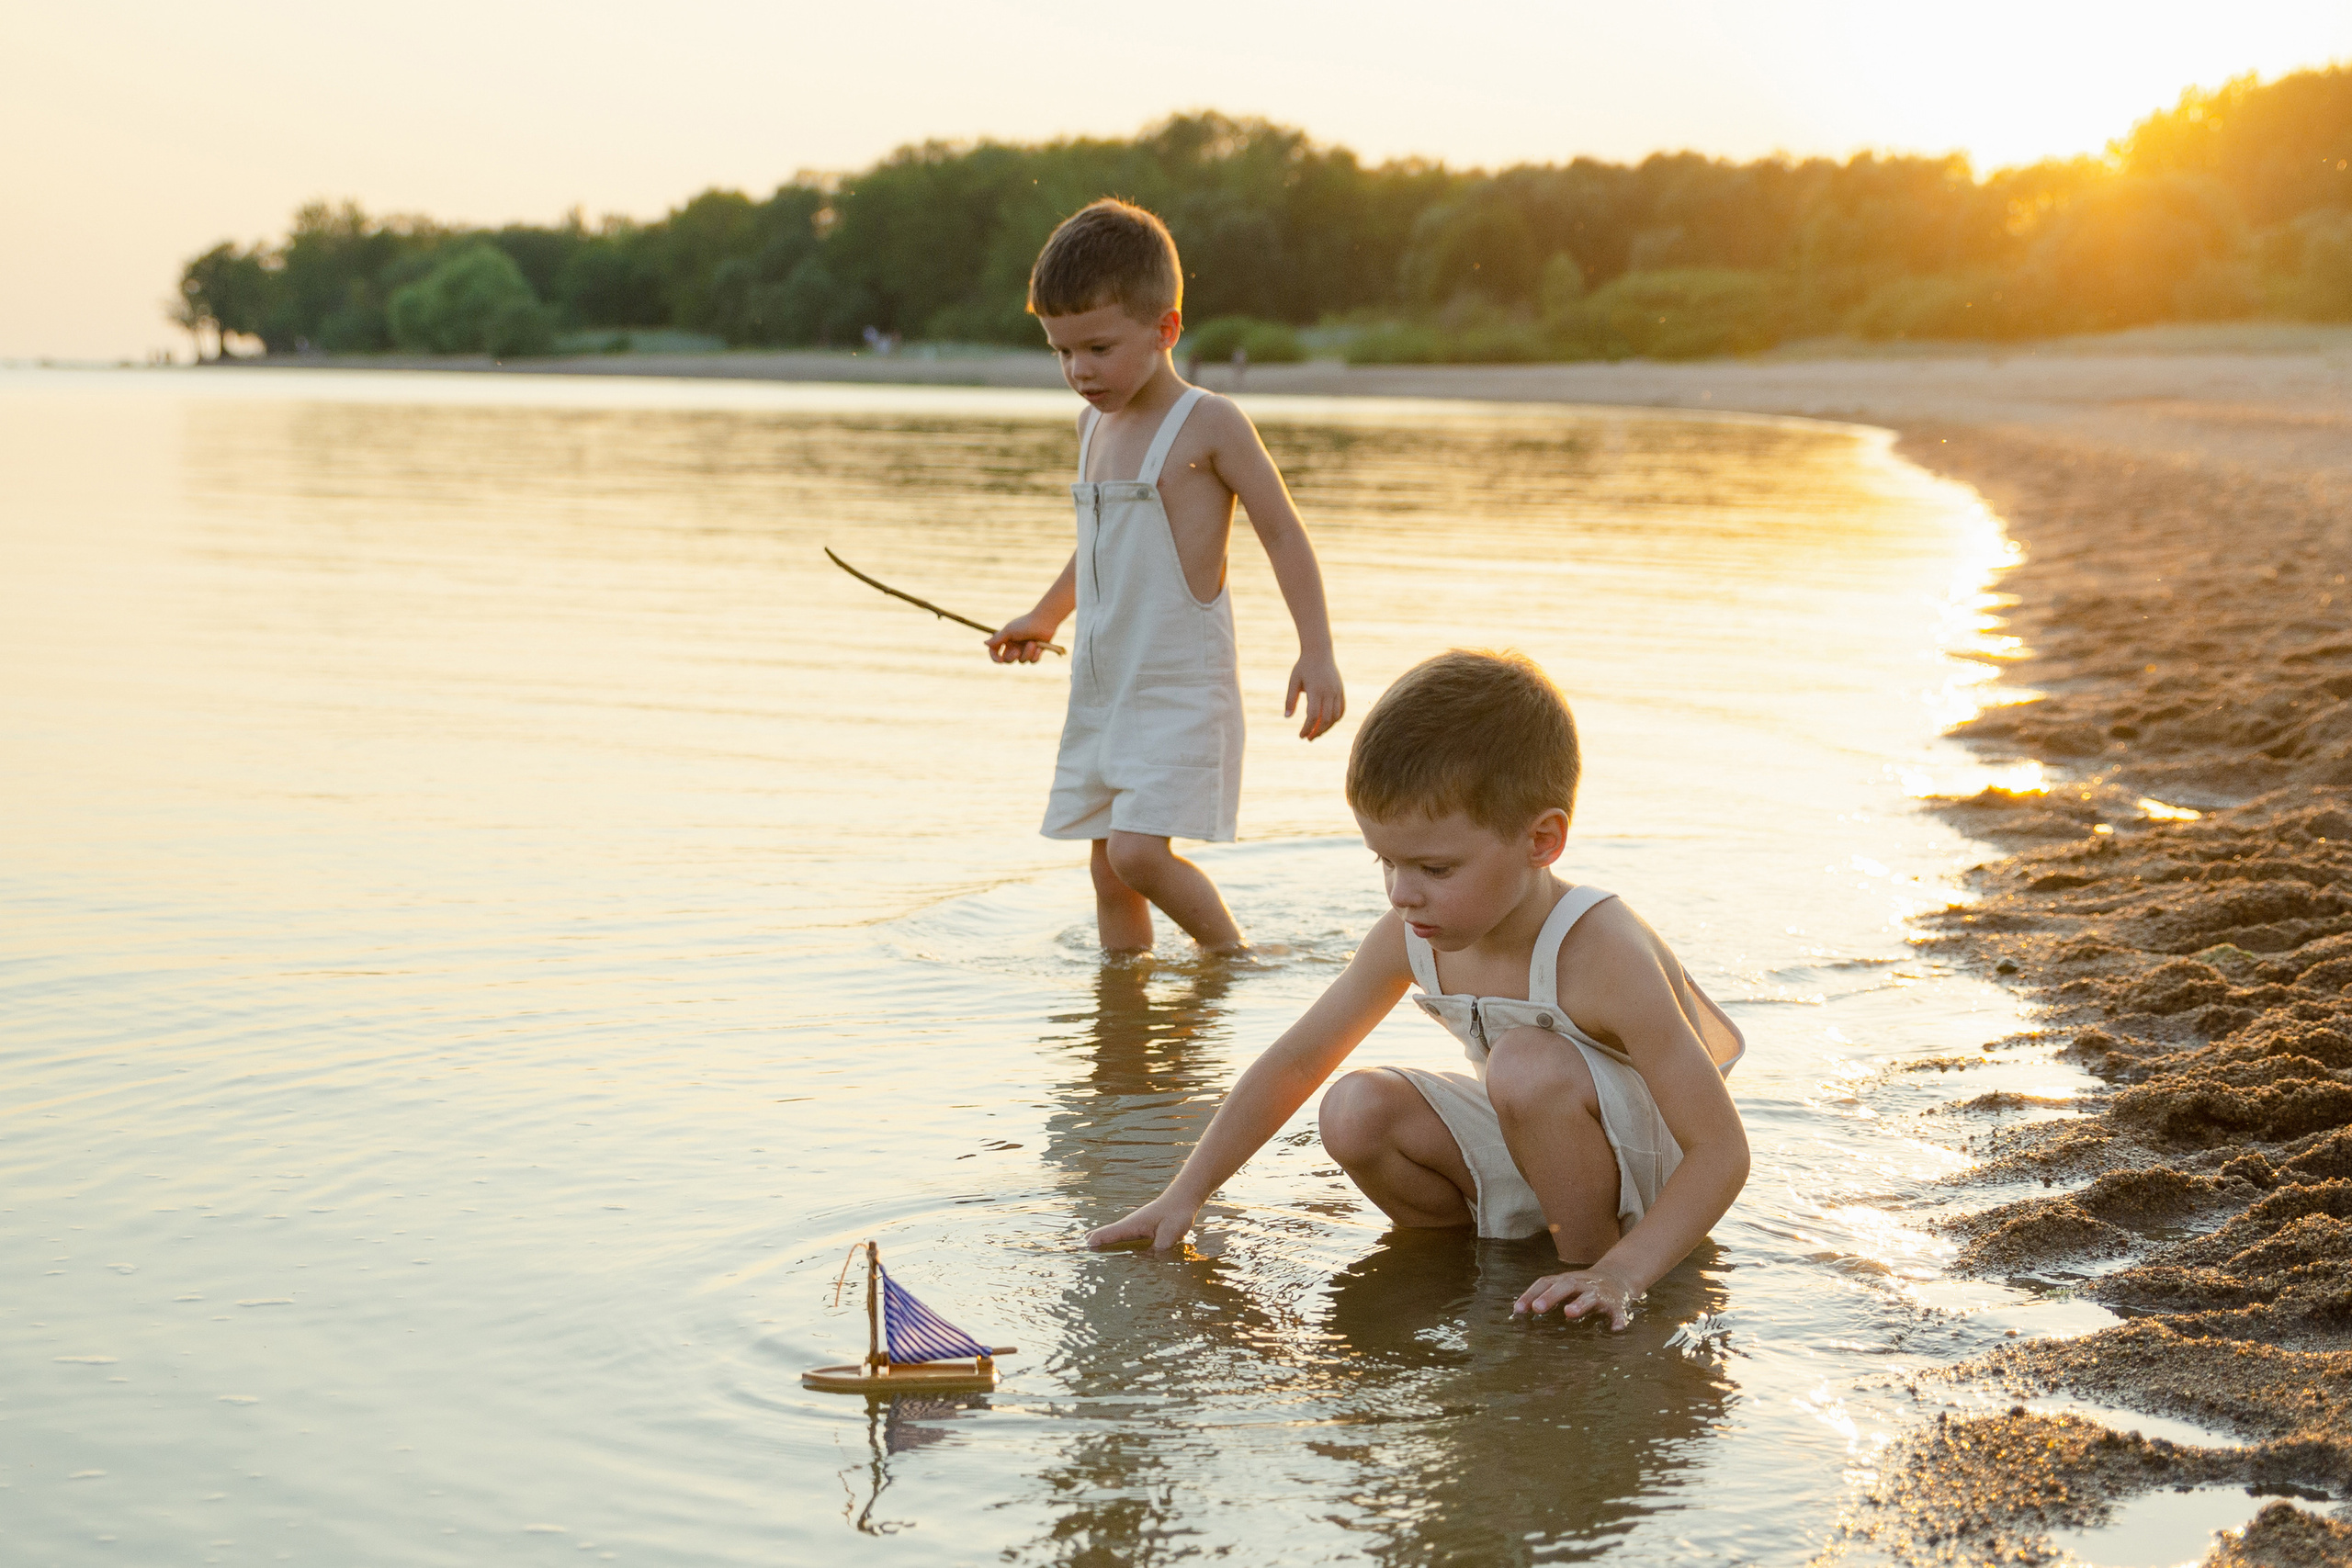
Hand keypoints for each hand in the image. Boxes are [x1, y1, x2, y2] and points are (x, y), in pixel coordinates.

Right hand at [987, 612, 1060, 663]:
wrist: (1045, 621)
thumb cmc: (1026, 624)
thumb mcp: (1009, 631)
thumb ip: (997, 638)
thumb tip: (984, 643)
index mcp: (1006, 639)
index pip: (995, 651)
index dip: (995, 657)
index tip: (999, 660)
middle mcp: (1014, 645)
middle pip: (1008, 660)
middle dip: (1012, 657)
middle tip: (1017, 651)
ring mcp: (1025, 649)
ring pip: (1022, 661)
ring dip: (1027, 653)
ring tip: (1033, 643)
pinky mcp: (1035, 652)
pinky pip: (1032, 661)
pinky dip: (1036, 655)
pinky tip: (1039, 647)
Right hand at [1084, 1194, 1198, 1250]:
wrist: (1183, 1201)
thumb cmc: (1176, 1213)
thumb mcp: (1172, 1231)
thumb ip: (1161, 1246)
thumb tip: (1152, 1259)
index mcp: (1133, 1225)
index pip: (1110, 1233)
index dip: (1097, 1240)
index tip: (1084, 1246)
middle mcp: (1129, 1227)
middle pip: (1106, 1236)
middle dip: (1092, 1244)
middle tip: (1075, 1253)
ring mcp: (1133, 1231)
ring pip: (1113, 1240)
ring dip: (1101, 1247)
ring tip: (1084, 1258)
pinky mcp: (1139, 1235)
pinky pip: (1123, 1243)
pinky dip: (1113, 1248)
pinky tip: (1108, 1257)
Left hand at [1285, 652, 1344, 739]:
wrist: (1319, 652)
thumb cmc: (1303, 666)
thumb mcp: (1293, 681)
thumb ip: (1290, 699)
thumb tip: (1287, 717)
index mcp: (1316, 690)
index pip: (1312, 716)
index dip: (1307, 728)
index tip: (1300, 736)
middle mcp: (1329, 692)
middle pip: (1326, 720)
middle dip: (1317, 732)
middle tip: (1308, 738)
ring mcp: (1337, 692)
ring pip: (1335, 717)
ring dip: (1326, 728)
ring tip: (1316, 733)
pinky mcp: (1341, 691)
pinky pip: (1341, 710)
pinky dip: (1335, 720)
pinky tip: (1326, 724)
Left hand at [1514, 1266, 1638, 1329]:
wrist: (1618, 1278)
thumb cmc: (1582, 1288)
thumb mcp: (1564, 1287)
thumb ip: (1545, 1296)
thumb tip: (1516, 1311)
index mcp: (1566, 1280)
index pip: (1546, 1282)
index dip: (1531, 1294)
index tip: (1518, 1310)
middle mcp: (1582, 1284)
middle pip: (1566, 1284)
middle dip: (1551, 1295)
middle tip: (1537, 1308)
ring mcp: (1601, 1293)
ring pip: (1591, 1296)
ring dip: (1580, 1303)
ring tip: (1569, 1312)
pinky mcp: (1619, 1304)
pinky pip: (1620, 1312)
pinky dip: (1619, 1319)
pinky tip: (1616, 1329)